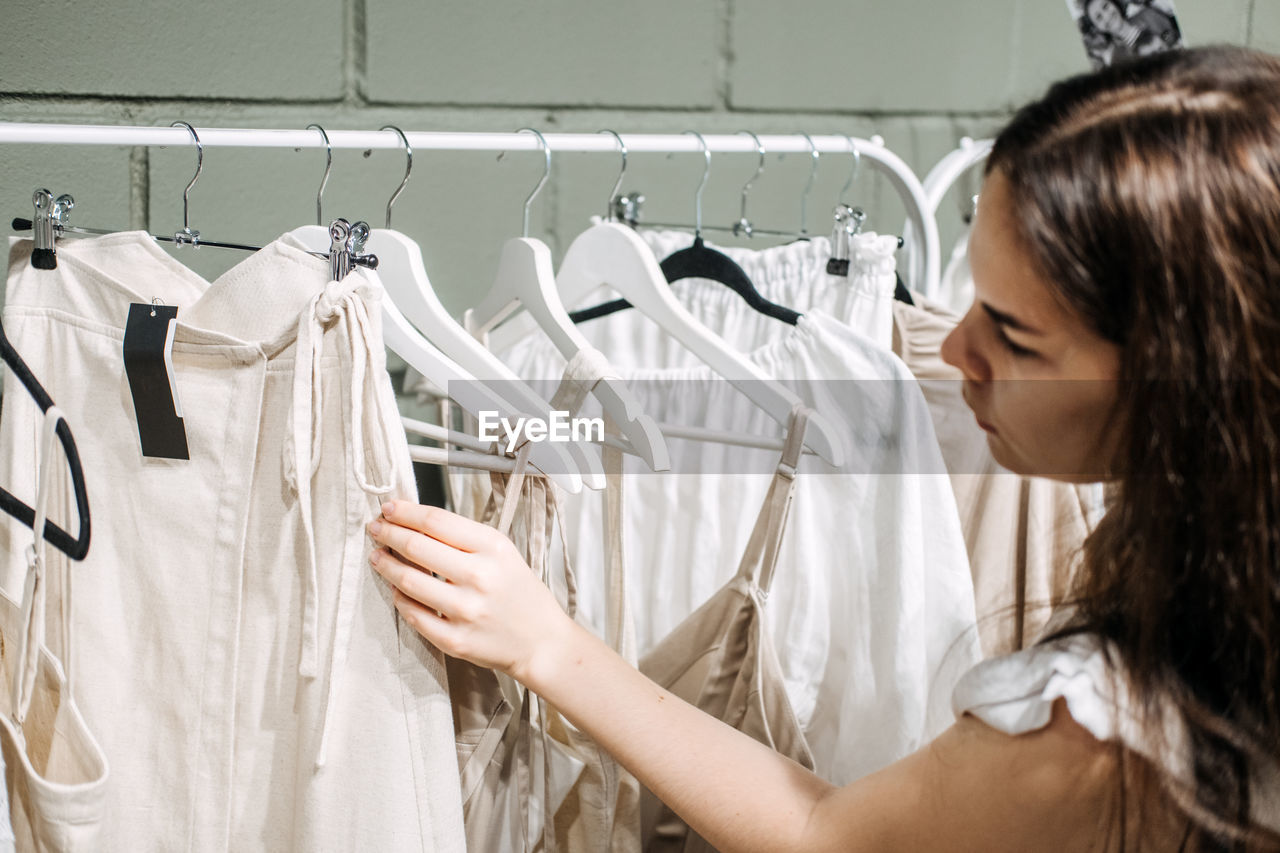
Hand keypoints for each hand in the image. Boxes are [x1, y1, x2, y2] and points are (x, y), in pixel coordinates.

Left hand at [367, 500, 574, 681]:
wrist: (541, 641)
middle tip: (376, 528)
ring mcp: (465, 611)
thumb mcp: (502, 552)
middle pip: (417, 547)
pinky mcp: (454, 639)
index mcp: (493, 549)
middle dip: (388, 533)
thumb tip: (415, 522)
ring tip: (377, 556)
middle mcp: (479, 577)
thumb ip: (463, 537)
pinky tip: (395, 589)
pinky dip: (399, 598)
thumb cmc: (520, 593)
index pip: (436, 521)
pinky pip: (413, 614)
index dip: (405, 512)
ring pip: (408, 580)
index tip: (389, 508)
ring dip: (385, 564)